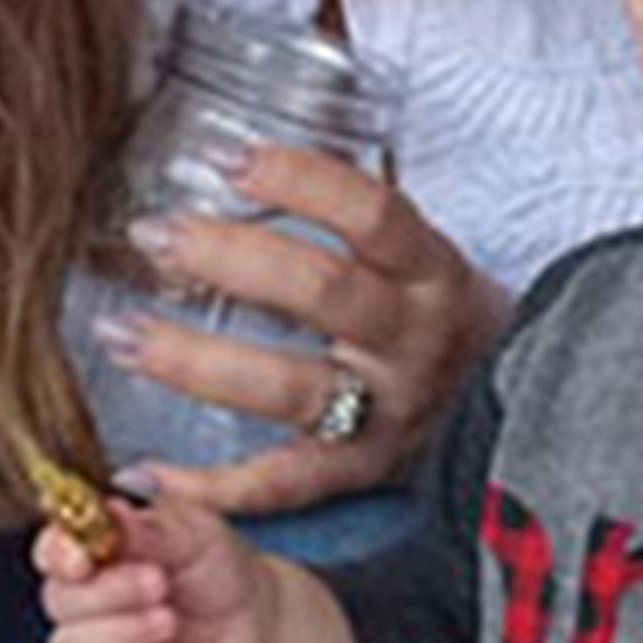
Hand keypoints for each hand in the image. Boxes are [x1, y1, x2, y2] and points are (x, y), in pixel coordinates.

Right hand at [34, 490, 269, 642]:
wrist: (254, 626)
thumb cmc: (216, 570)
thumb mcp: (194, 535)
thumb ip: (149, 528)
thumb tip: (110, 511)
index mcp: (91, 551)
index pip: (50, 551)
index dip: (59, 556)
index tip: (84, 560)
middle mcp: (80, 601)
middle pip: (59, 601)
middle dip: (110, 593)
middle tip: (159, 583)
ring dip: (125, 634)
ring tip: (172, 622)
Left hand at [100, 145, 511, 514]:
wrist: (523, 418)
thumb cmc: (439, 321)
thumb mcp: (422, 260)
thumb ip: (352, 220)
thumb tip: (245, 155)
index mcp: (431, 273)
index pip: (372, 215)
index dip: (301, 180)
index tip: (225, 159)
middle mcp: (411, 342)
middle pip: (321, 293)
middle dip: (228, 259)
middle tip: (152, 235)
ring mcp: (387, 414)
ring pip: (289, 389)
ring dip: (195, 362)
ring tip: (119, 334)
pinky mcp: (361, 475)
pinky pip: (282, 485)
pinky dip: (211, 487)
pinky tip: (143, 471)